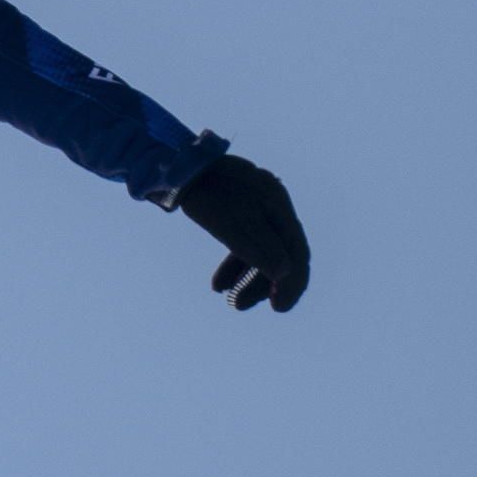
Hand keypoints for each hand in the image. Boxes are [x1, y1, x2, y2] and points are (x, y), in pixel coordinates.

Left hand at [176, 154, 308, 311]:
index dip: (291, 285)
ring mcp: (257, 211)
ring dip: (246, 279)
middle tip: (241, 306)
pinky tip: (219, 285)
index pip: (297, 254)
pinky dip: (234, 266)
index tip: (278, 309)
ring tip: (229, 299)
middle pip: (280, 257)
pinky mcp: (239, 213)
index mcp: (279, 210)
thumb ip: (263, 250)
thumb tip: (287, 274)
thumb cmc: (208, 194)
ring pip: (261, 253)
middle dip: (263, 285)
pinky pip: (245, 245)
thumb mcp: (235, 225)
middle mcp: (274, 210)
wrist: (179, 167)